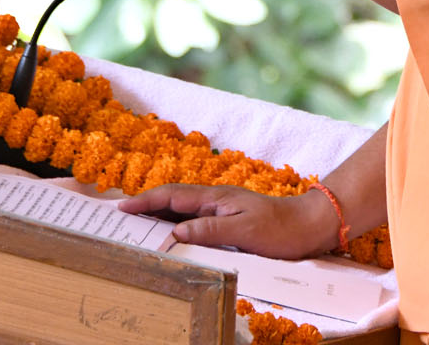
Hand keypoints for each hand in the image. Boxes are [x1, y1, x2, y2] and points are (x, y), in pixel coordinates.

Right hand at [117, 184, 340, 259]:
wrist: (310, 225)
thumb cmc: (280, 228)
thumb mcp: (245, 231)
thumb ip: (210, 229)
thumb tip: (177, 231)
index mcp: (215, 197)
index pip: (171, 196)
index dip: (144, 201)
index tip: (121, 207)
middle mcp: (214, 199)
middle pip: (170, 200)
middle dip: (143, 205)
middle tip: (118, 215)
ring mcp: (220, 208)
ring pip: (180, 209)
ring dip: (157, 214)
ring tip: (135, 224)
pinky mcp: (227, 219)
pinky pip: (193, 219)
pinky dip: (175, 223)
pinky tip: (170, 233)